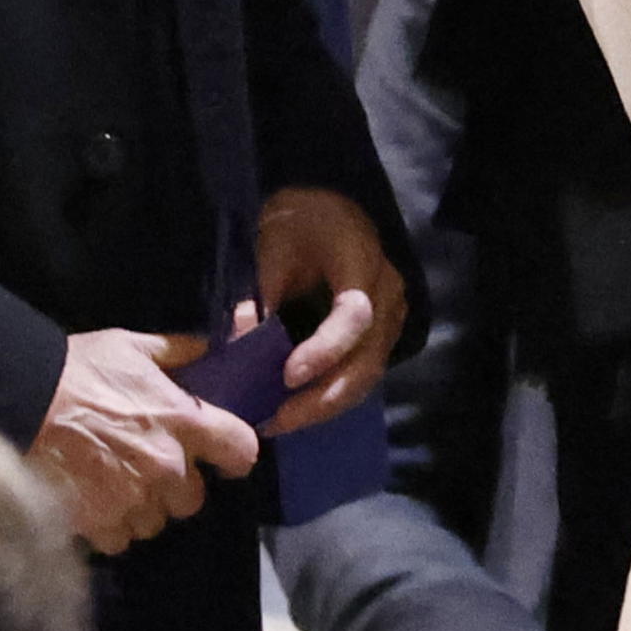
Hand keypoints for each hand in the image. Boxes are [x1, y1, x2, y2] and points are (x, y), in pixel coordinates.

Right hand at [29, 326, 259, 553]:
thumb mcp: (131, 347)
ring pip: (155, 522)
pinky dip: (109, 527)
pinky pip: (119, 539)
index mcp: (184, 422)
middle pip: (194, 499)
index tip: (222, 455)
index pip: (242, 451)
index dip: (235, 454)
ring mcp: (134, 499)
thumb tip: (205, 350)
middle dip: (176, 487)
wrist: (21, 402)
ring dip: (141, 509)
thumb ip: (175, 352)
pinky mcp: (100, 523)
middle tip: (149, 468)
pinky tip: (93, 504)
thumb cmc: (78, 369)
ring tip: (115, 486)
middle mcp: (167, 467)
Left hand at [245, 184, 404, 431]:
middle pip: (367, 360)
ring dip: (325, 405)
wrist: (331, 208)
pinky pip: (361, 374)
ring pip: (367, 376)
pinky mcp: (380, 336)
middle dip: (323, 398)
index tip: (287, 375)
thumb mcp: (274, 248)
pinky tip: (295, 410)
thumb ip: (263, 295)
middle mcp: (388, 294)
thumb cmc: (300, 222)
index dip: (325, 349)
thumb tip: (240, 347)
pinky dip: (330, 397)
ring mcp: (390, 317)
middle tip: (277, 420)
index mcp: (362, 262)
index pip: (354, 315)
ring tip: (280, 422)